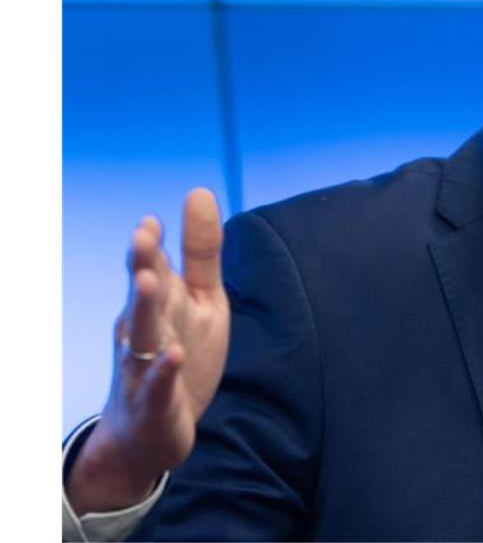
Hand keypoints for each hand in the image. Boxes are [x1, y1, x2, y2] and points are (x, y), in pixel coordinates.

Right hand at [66, 188, 230, 514]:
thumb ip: (201, 252)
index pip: (152, 268)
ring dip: (144, 308)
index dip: (151, 246)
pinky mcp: (156, 403)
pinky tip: (175, 356)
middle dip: (141, 265)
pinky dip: (165, 371)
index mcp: (158, 303)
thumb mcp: (200, 299)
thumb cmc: (178, 354)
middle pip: (143, 293)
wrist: (148, 431)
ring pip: (142, 335)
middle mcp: (145, 330)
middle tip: (140, 235)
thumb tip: (198, 191)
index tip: (151, 221)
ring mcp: (144, 367)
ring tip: (149, 281)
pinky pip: (159, 386)